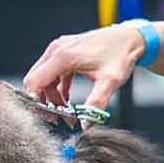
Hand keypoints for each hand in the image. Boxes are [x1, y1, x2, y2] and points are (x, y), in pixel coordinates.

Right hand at [23, 23, 146, 109]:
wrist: (129, 38)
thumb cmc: (120, 54)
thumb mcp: (110, 81)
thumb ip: (96, 104)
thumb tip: (86, 125)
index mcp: (63, 56)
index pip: (34, 82)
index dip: (35, 102)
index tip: (46, 117)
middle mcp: (56, 50)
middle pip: (35, 81)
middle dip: (43, 102)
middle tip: (57, 118)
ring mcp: (59, 49)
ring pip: (43, 79)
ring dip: (50, 97)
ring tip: (66, 112)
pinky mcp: (64, 52)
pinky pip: (51, 74)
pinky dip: (56, 88)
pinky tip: (66, 100)